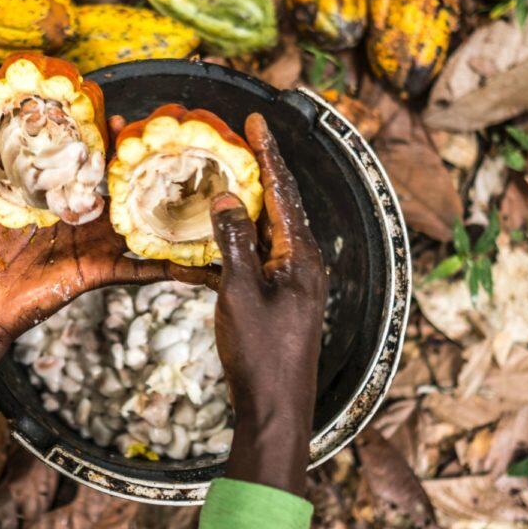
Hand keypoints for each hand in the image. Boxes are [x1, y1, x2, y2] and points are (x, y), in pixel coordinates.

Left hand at [0, 94, 213, 343]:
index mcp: (57, 191)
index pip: (85, 156)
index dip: (100, 135)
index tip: (112, 111)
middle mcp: (83, 212)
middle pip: (118, 182)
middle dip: (137, 161)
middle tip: (157, 137)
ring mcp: (97, 241)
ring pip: (137, 218)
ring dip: (162, 203)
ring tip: (188, 183)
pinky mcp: (102, 271)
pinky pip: (142, 271)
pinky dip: (171, 268)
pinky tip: (199, 261)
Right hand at [210, 113, 327, 495]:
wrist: (276, 407)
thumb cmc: (260, 353)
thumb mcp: (240, 293)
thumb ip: (233, 243)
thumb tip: (227, 196)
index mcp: (300, 256)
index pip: (283, 193)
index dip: (269, 155)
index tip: (256, 122)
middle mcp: (304, 263)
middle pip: (282, 204)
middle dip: (263, 170)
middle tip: (244, 137)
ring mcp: (295, 281)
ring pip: (272, 229)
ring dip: (252, 201)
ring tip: (230, 173)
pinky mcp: (283, 297)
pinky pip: (264, 253)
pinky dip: (244, 235)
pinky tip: (223, 230)